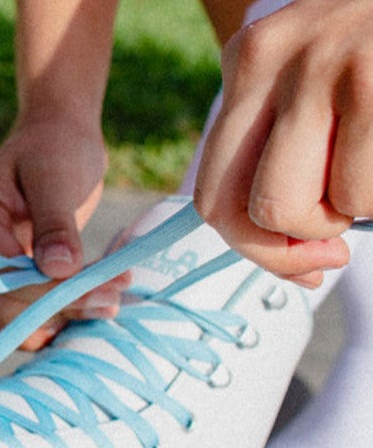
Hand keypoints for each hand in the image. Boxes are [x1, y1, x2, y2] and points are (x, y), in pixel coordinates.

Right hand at [0, 117, 126, 349]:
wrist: (56, 145)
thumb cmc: (56, 148)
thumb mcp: (58, 174)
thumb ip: (57, 223)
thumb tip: (60, 268)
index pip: (2, 270)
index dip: (49, 285)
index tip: (103, 283)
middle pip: (5, 300)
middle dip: (61, 303)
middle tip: (115, 296)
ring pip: (13, 319)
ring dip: (62, 318)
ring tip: (110, 301)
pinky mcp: (1, 286)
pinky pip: (23, 319)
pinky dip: (56, 319)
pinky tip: (91, 307)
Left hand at [194, 0, 372, 283]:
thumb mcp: (314, 79)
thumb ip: (282, 151)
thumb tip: (295, 260)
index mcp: (249, 64)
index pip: (213, 196)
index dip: (254, 249)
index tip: (302, 262)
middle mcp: (272, 61)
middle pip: (252, 211)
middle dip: (297, 241)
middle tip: (338, 224)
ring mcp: (323, 65)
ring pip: (302, 209)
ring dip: (347, 213)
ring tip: (371, 167)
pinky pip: (359, 192)